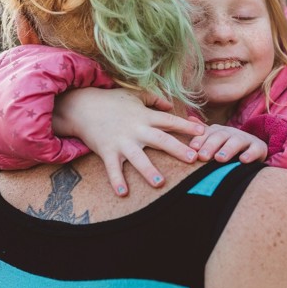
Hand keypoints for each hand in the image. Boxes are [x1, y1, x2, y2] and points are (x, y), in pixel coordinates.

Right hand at [53, 88, 204, 195]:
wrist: (82, 106)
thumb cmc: (111, 101)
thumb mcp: (134, 94)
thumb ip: (154, 98)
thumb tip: (170, 104)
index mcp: (145, 116)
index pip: (170, 121)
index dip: (187, 126)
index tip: (204, 131)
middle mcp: (136, 129)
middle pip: (160, 139)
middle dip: (177, 149)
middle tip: (193, 159)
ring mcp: (121, 141)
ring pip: (138, 158)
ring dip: (148, 170)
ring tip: (160, 183)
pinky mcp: (106, 151)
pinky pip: (112, 168)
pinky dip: (117, 180)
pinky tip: (123, 193)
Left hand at [188, 123, 267, 163]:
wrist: (254, 147)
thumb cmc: (228, 146)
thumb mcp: (215, 138)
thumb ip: (202, 131)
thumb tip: (188, 119)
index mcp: (219, 131)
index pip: (208, 133)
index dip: (200, 139)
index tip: (193, 148)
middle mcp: (231, 133)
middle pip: (220, 136)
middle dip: (211, 146)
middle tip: (203, 156)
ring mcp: (246, 139)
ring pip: (236, 142)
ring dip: (228, 149)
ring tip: (219, 159)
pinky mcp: (259, 147)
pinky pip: (255, 150)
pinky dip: (249, 155)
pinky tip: (243, 160)